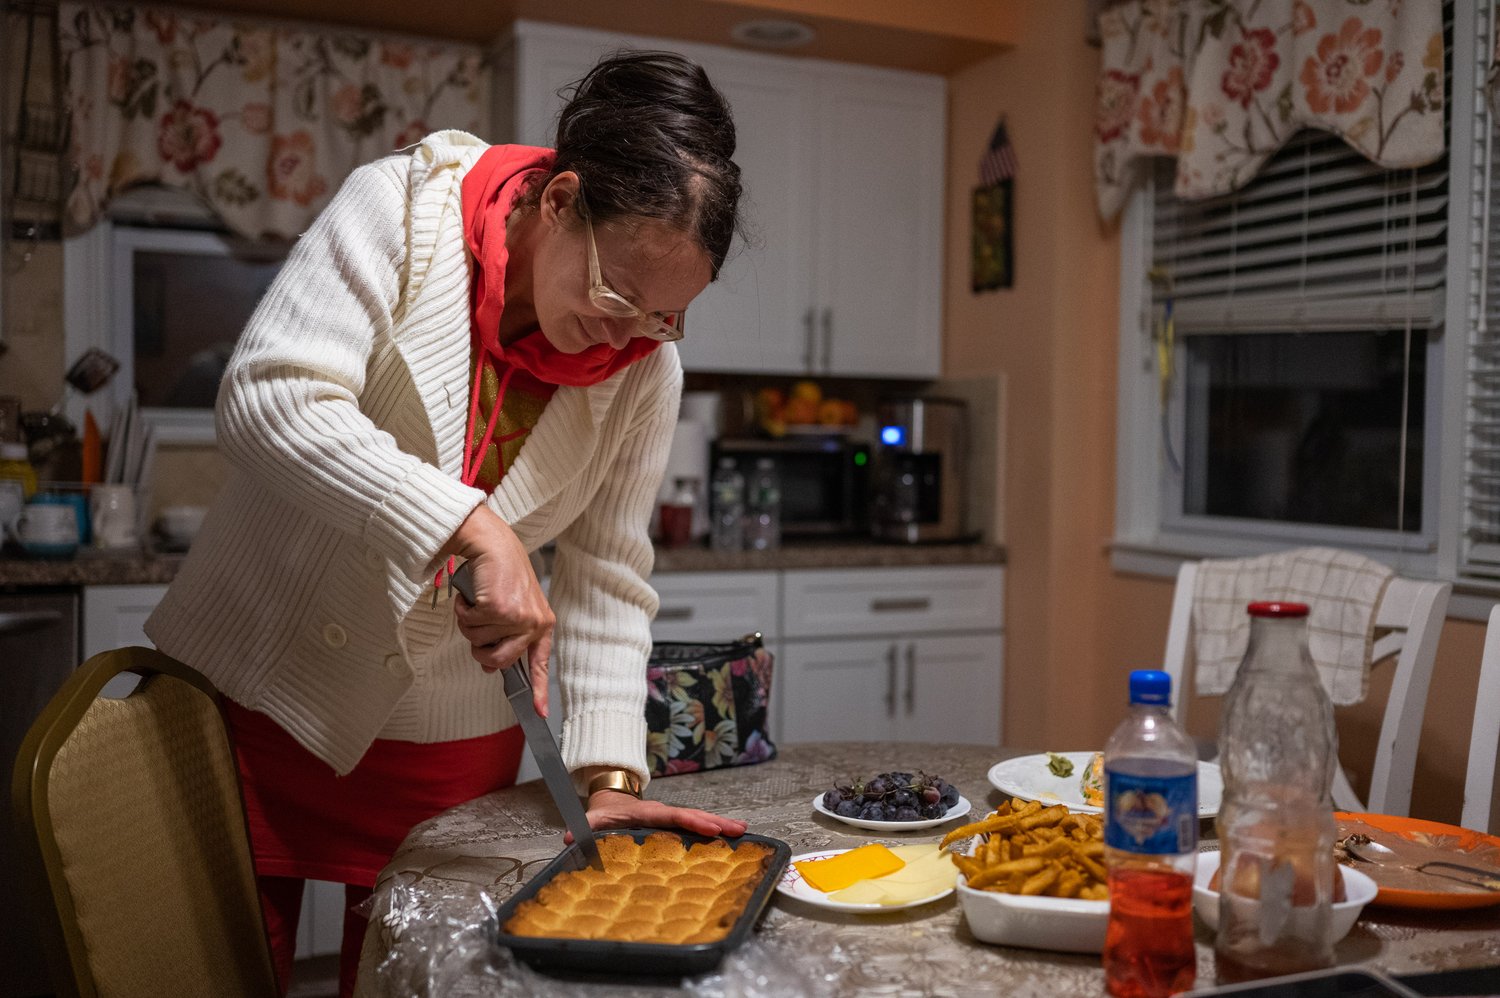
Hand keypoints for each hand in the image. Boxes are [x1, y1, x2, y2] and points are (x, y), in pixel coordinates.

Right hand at [443, 505, 554, 715]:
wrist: (493, 544)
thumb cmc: (501, 575)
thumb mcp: (512, 607)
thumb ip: (504, 637)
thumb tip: (488, 667)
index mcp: (541, 624)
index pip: (540, 664)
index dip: (539, 690)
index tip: (540, 713)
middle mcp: (533, 623)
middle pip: (498, 662)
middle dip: (479, 650)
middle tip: (477, 627)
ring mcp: (517, 617)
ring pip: (478, 642)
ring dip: (469, 624)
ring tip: (479, 602)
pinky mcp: (498, 608)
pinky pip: (469, 625)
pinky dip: (463, 610)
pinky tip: (473, 594)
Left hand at [569, 790, 748, 840]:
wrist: (612, 797)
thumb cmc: (604, 811)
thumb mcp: (592, 818)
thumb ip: (582, 828)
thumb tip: (569, 837)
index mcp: (647, 813)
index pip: (673, 816)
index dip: (692, 821)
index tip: (710, 828)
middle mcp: (663, 812)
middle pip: (693, 815)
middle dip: (716, 822)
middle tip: (737, 830)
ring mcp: (672, 816)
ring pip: (700, 818)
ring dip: (721, 823)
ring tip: (743, 830)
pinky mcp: (676, 822)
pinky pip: (698, 823)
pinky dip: (716, 827)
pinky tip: (735, 833)